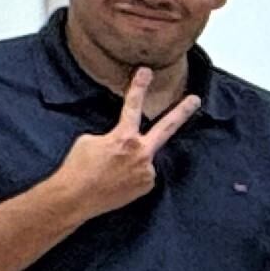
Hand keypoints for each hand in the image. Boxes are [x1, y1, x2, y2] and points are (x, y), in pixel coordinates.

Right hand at [49, 67, 198, 216]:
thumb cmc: (77, 167)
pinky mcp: (147, 185)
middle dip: (182, 112)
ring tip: (111, 170)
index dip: (139, 87)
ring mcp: (147, 171)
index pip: (132, 107)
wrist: (75, 198)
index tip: (146, 72)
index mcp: (124, 138)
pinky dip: (132, 173)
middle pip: (166, 128)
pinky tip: (117, 180)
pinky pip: (142, 172)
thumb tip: (124, 141)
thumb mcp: (90, 141)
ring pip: (144, 156)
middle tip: (195, 100)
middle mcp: (141, 154)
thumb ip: (114, 136)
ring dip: (132, 159)